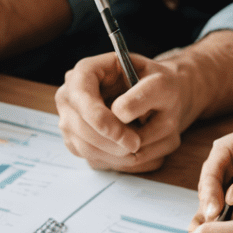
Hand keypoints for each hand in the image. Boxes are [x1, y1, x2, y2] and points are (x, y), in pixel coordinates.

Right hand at [54, 51, 198, 172]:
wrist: (159, 101)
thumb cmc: (158, 87)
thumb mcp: (162, 84)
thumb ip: (144, 94)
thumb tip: (120, 113)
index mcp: (87, 71)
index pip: (80, 94)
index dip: (98, 117)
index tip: (124, 136)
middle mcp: (71, 95)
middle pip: (79, 125)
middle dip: (110, 141)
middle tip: (137, 145)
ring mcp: (70, 120)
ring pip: (86, 147)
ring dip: (115, 154)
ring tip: (140, 147)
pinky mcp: (78, 142)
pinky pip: (93, 159)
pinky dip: (116, 161)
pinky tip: (134, 152)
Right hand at [194, 121, 232, 222]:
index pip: (216, 163)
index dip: (211, 186)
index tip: (215, 209)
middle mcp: (230, 161)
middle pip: (209, 183)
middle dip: (208, 205)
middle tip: (213, 227)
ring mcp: (232, 180)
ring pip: (212, 200)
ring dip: (209, 217)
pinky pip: (224, 211)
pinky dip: (219, 224)